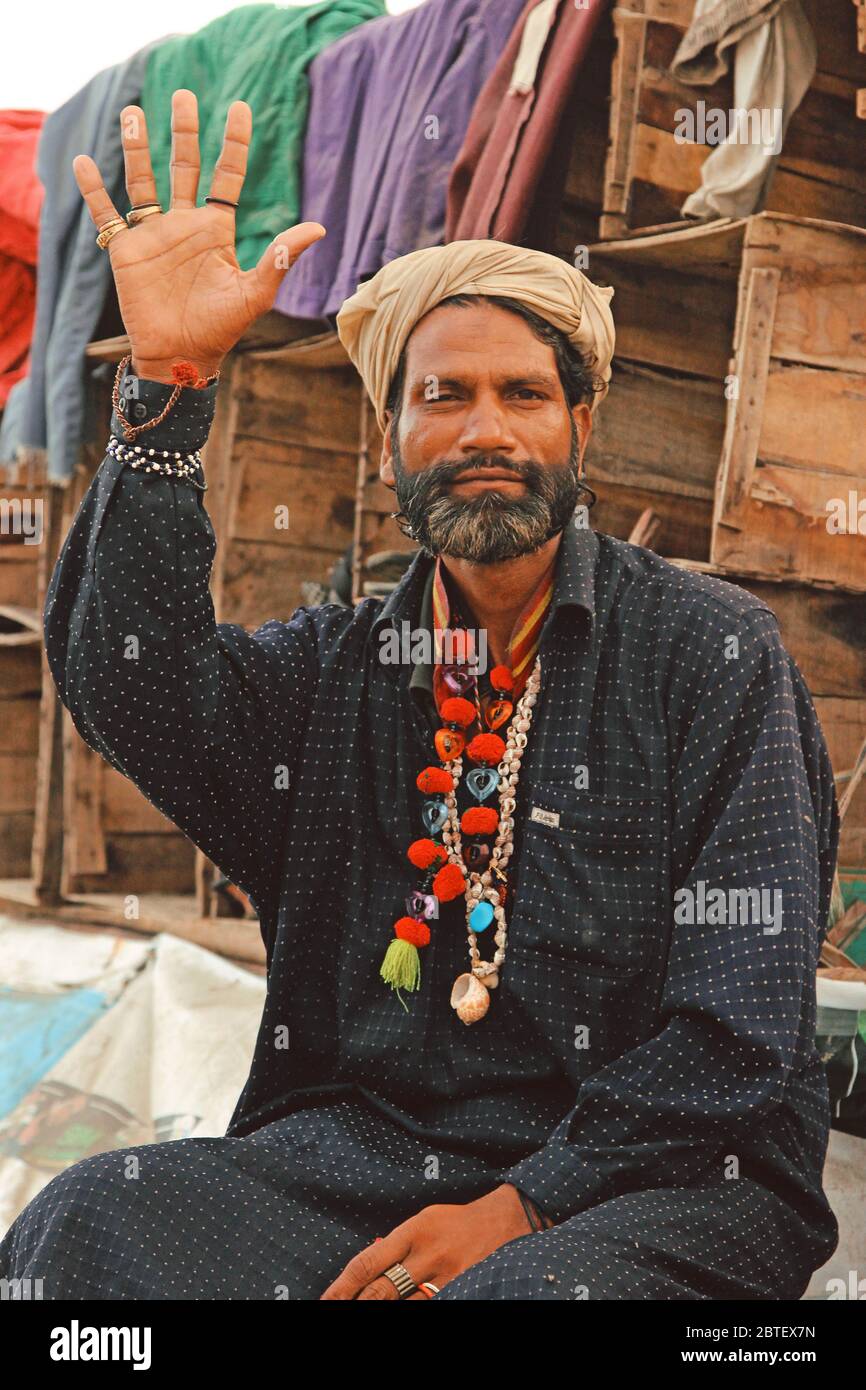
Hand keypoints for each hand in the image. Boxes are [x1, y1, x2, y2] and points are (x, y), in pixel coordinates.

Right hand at [73, 89, 325, 383]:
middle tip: (183, 94)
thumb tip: (319, 228)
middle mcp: (185, 225)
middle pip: (184, 167)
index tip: (239, 107)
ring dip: (138, 148)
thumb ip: (281, 258)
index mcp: (216, 230)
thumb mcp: (255, 293)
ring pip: (143, 181)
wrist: (181, 358)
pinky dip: (93, 190)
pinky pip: (106, 214)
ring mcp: (154, 235)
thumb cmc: (220, 330)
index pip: (226, 176)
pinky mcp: (126, 252)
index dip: (234, 143)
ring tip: (134, 113)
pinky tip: (83, 162)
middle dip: (184, 131)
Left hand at [319, 1184, 543, 1299]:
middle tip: (332, 1311)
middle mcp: (428, 1254)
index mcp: (414, 1230)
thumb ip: (398, 1245)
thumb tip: (368, 1268)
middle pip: (382, 1290)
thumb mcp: (424, 1221)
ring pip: (405, 1305)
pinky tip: (405, 1309)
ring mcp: (448, 1276)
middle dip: (355, 1304)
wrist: (508, 1220)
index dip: (343, 1286)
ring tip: (364, 1310)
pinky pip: (432, 1307)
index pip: (369, 1262)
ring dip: (384, 1310)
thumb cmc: (458, 1222)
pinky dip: (414, 1309)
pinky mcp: (465, 1289)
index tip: (325, 1300)